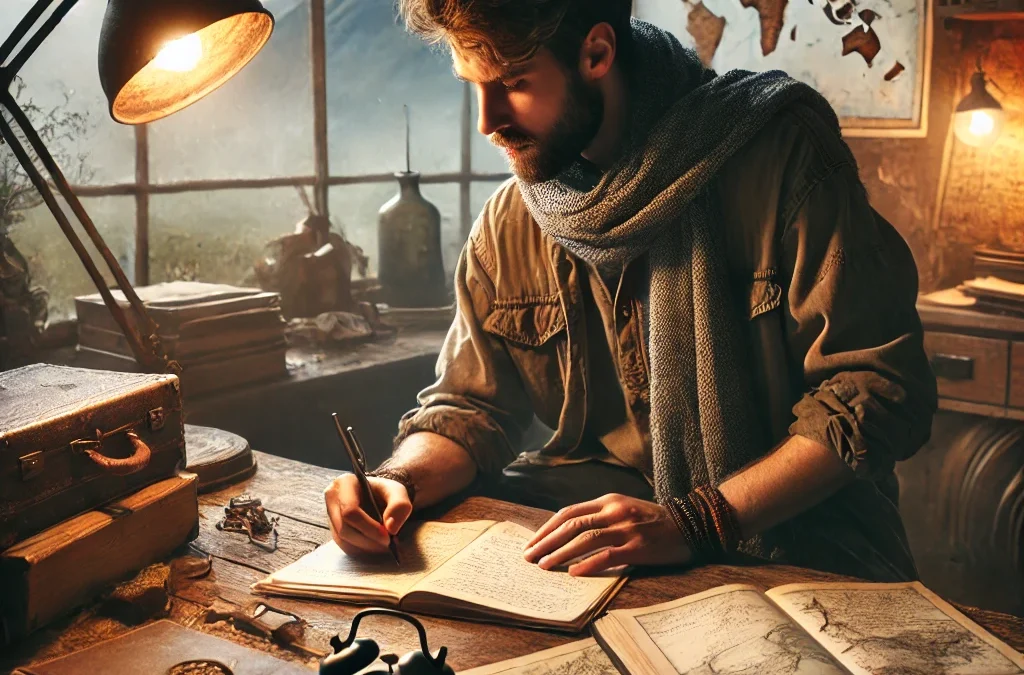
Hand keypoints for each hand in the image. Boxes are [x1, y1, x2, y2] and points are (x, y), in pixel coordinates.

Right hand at [324, 474, 411, 555]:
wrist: (378, 496)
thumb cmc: (386, 492)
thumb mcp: (397, 492)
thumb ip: (400, 505)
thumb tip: (391, 528)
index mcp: (344, 483)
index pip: (350, 511)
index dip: (369, 528)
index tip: (387, 537)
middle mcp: (332, 498)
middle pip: (344, 528)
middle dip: (368, 541)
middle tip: (388, 545)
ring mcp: (330, 515)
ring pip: (343, 540)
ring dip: (365, 548)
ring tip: (383, 546)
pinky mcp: (333, 528)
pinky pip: (343, 546)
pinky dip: (360, 550)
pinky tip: (374, 547)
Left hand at [522, 493, 691, 575]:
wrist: (690, 524)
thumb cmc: (653, 520)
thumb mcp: (624, 509)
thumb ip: (599, 516)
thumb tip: (567, 533)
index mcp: (608, 501)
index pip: (569, 513)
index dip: (547, 528)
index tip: (533, 542)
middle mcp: (615, 512)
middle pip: (572, 525)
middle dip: (547, 541)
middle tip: (530, 556)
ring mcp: (627, 529)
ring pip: (586, 539)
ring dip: (561, 553)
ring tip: (544, 565)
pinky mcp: (639, 547)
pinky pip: (608, 555)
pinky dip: (589, 564)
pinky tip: (574, 572)